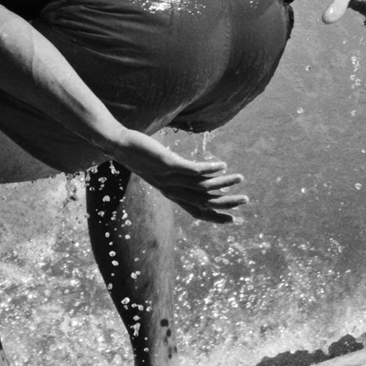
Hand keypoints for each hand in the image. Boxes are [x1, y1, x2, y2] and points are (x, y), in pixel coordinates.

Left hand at [110, 131, 247, 223]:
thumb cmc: (141, 156)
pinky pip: (192, 170)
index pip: (196, 210)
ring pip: (201, 186)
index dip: (215, 216)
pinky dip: (209, 169)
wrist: (120, 146)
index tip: (232, 219)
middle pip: (203, 201)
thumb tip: (196, 175)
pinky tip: (222, 165)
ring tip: (240, 178)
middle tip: (245, 200)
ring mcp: (170, 178)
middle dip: (225, 202)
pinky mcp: (168, 164)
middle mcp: (172, 189)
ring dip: (223, 183)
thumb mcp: (161, 169)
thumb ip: (179, 174)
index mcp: (171, 193)